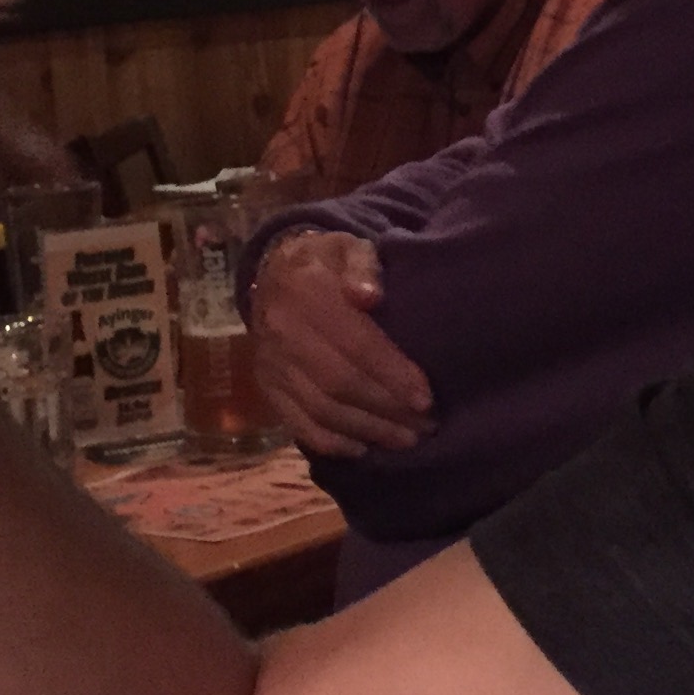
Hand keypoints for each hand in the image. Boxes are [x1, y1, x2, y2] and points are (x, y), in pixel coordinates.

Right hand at [249, 228, 434, 457]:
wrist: (273, 274)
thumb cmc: (326, 263)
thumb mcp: (348, 246)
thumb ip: (363, 265)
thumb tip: (369, 296)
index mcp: (306, 291)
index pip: (354, 342)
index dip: (392, 374)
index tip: (426, 397)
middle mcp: (283, 331)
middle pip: (339, 382)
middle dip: (387, 409)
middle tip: (425, 426)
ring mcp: (271, 363)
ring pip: (321, 408)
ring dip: (367, 430)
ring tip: (406, 440)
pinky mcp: (267, 386)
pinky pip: (297, 423)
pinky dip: (332, 442)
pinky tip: (363, 448)